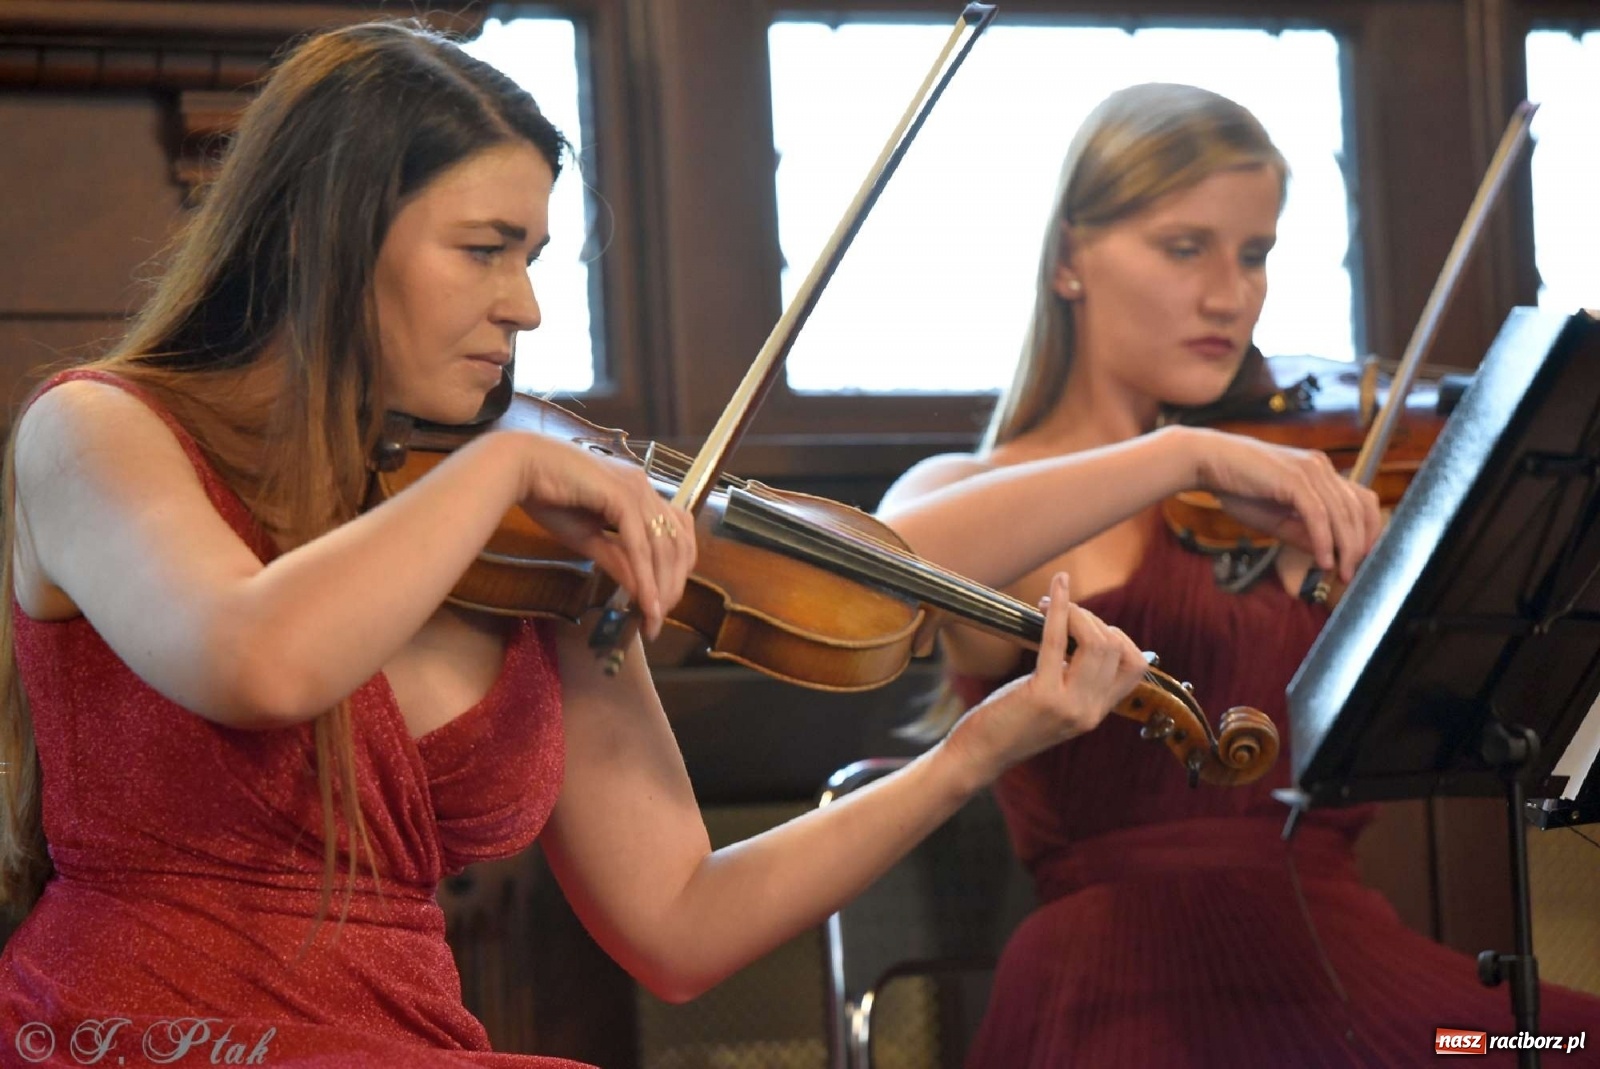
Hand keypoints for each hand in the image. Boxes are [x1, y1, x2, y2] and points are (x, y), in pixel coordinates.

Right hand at [512, 433, 696, 637]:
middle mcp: (645, 488)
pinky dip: (644, 577)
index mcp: (640, 493)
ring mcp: (636, 489)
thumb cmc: (548, 497)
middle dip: (672, 585)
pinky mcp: (621, 495)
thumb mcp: (587, 538)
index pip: (676, 534)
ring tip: (652, 616)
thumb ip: (615, 559)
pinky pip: (639, 544)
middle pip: (677, 543)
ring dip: (661, 587)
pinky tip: (644, 601)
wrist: (519, 467)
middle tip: (659, 618)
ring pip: (663, 546)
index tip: (662, 603)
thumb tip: (639, 590)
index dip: (676, 571)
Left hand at [942, 573, 1147, 787]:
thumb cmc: (1009, 722)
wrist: (979, 755)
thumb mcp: (1055, 704)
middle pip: (1115, 648)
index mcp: (1097, 712)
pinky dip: (1058, 608)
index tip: (1087, 628)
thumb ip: (1075, 681)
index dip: (1118, 637)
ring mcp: (1070, 705)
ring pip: (1097, 642)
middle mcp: (1090, 711)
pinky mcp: (1043, 695)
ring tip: (1050, 605)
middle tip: (1063, 611)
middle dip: (1091, 618)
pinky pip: (1056, 640)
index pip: (1136, 667)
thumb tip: (1081, 636)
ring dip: (1077, 613)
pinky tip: (1056, 588)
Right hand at [1188, 427, 1381, 580]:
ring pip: (1342, 514)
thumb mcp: (1275, 519)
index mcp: (1320, 472)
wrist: (1207, 462)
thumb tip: (1329, 555)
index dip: (1369, 531)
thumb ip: (1303, 534)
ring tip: (1340, 572)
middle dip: (1361, 545)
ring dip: (1346, 547)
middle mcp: (1321, 467)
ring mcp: (1310, 470)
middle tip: (1351, 573)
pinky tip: (1323, 560)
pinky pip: (1318, 515)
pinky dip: (1324, 540)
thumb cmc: (1237, 488)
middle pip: (1359, 509)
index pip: (1362, 501)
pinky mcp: (1294, 479)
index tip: (1361, 559)